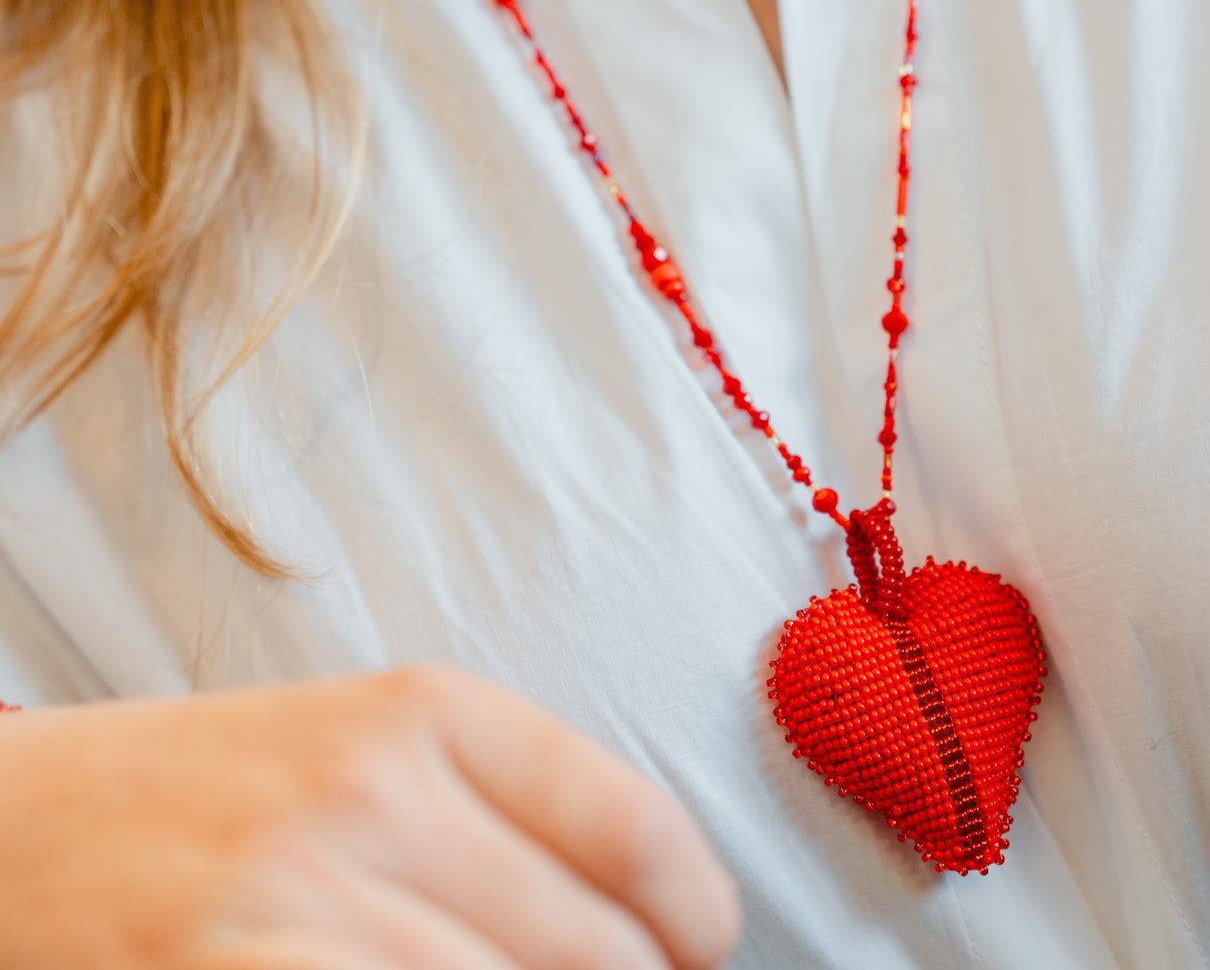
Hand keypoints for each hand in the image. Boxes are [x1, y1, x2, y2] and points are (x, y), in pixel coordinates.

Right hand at [0, 668, 740, 968]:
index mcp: (428, 709)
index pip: (635, 826)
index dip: (696, 914)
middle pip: (594, 948)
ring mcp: (300, 897)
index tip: (697, 946)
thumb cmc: (224, 788)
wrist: (28, 826)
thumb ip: (502, 811)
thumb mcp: (373, 748)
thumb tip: (648, 912)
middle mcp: (373, 793)